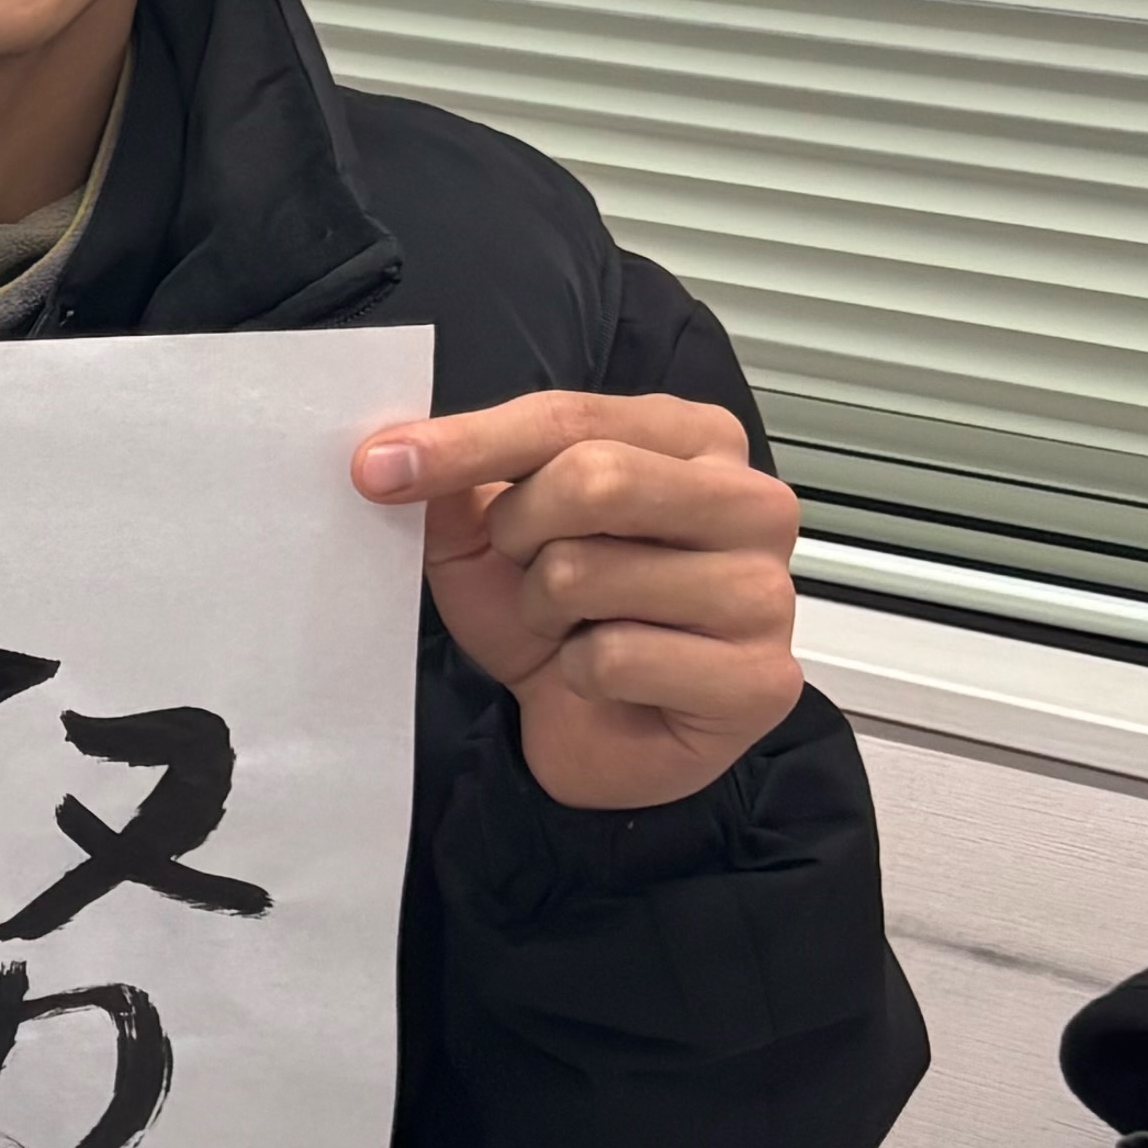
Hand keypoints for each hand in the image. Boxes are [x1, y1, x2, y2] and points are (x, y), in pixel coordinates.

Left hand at [361, 393, 803, 811]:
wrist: (593, 731)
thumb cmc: (559, 619)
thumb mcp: (486, 538)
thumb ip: (459, 482)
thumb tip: (399, 453)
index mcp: (695, 439)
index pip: (569, 416)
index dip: (465, 443)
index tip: (379, 466)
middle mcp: (751, 502)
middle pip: (594, 478)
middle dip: (518, 534)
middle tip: (523, 572)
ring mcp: (767, 591)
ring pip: (590, 571)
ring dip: (545, 611)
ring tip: (574, 628)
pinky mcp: (760, 677)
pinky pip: (615, 658)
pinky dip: (581, 675)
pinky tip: (611, 681)